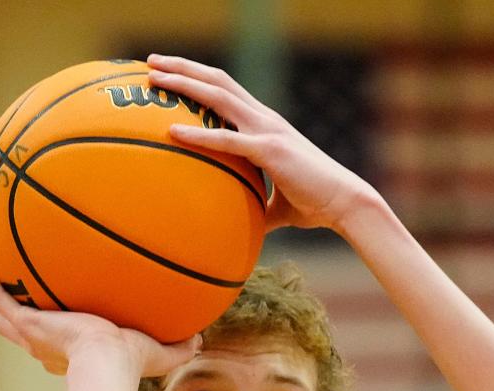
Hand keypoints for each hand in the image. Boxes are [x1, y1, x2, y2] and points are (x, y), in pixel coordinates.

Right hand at [0, 252, 201, 376]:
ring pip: (2, 313)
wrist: (106, 363)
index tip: (59, 323)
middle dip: (15, 314)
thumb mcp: (158, 353)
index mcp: (71, 353)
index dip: (55, 337)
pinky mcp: (24, 320)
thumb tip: (200, 339)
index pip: (58, 345)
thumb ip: (179, 346)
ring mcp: (31, 332)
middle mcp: (46, 345)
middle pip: (22, 330)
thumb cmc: (129, 365)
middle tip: (11, 294)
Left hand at [147, 54, 376, 233]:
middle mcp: (264, 118)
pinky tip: (173, 131)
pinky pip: (227, 139)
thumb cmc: (314, 204)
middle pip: (217, 80)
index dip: (198, 77)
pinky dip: (199, 134)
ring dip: (184, 83)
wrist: (343, 202)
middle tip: (150, 62)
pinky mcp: (269, 150)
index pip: (227, 90)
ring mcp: (267, 130)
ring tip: (154, 77)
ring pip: (218, 95)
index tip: (170, 73)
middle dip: (183, 67)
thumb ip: (255, 206)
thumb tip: (240, 226)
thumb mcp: (276, 205)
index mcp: (265, 124)